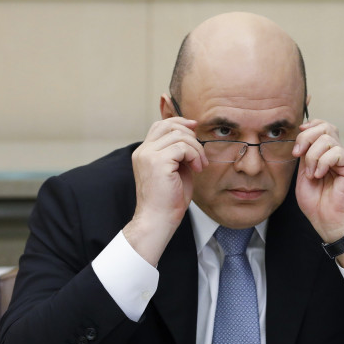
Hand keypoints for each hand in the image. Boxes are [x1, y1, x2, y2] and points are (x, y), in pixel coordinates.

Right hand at [124, 117, 207, 265]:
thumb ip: (180, 153)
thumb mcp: (175, 170)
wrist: (158, 220)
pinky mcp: (158, 162)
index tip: (195, 128)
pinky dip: (194, 156)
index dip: (179, 123)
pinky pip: (182, 147)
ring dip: (196, 149)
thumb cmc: (168, 201)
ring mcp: (148, 155)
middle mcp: (143, 151)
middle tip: (200, 156)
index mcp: (144, 153)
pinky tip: (196, 169)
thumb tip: (192, 134)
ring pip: (179, 136)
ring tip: (199, 166)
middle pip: (169, 125)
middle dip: (191, 136)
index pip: (160, 126)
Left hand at [293, 119, 343, 243]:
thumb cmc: (318, 204)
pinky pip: (337, 151)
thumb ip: (304, 156)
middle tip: (298, 155)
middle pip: (325, 127)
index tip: (297, 145)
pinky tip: (319, 175)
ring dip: (312, 156)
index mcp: (327, 154)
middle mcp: (338, 153)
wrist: (330, 223)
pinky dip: (324, 162)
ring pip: (328, 138)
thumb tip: (302, 137)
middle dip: (306, 138)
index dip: (308, 128)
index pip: (321, 127)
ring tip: (312, 174)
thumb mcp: (303, 175)